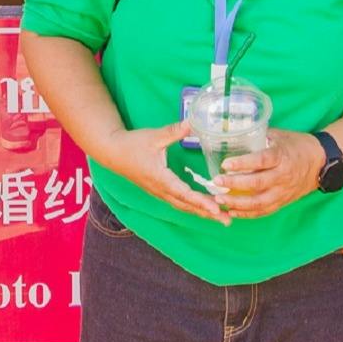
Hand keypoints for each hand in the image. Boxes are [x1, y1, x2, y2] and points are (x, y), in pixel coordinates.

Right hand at [96, 123, 228, 224]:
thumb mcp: (154, 136)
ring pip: (184, 206)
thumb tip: (192, 122)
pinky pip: (179, 203)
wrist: (113, 152)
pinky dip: (194, 207)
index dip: (201, 201)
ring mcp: (160, 192)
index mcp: (160, 178)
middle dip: (208, 213)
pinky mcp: (160, 191)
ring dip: (202, 212)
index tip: (217, 208)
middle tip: (228, 219)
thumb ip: (174, 131)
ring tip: (222, 217)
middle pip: (187, 206)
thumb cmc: (133, 144)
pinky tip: (205, 208)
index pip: (184, 193)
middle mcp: (161, 190)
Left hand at [213, 129, 325, 219]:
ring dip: (238, 203)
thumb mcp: (280, 136)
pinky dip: (248, 213)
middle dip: (234, 184)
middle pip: (257, 183)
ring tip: (220, 199)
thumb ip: (259, 136)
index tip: (225, 164)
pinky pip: (264, 211)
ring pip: (259, 202)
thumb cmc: (297, 145)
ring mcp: (283, 191)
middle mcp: (283, 176)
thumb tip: (234, 133)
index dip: (243, 163)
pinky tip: (233, 211)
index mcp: (282, 157)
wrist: (321, 163)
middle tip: (217, 181)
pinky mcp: (283, 202)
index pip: (261, 160)